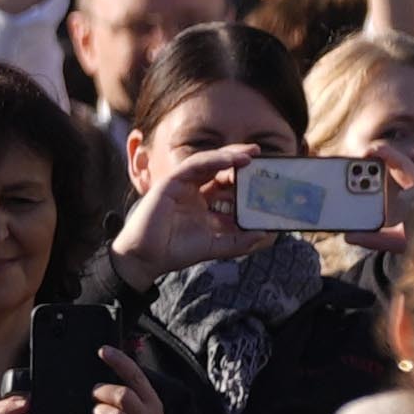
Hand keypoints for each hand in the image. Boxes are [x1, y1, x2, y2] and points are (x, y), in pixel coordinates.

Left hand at [90, 346, 178, 413]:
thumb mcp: (149, 412)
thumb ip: (133, 395)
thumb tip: (110, 373)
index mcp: (151, 403)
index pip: (136, 376)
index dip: (119, 361)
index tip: (103, 351)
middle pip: (123, 395)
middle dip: (103, 392)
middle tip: (95, 395)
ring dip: (99, 413)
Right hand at [110, 141, 260, 287]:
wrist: (146, 258)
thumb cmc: (175, 251)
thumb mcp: (215, 246)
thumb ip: (238, 242)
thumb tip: (264, 234)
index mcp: (203, 203)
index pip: (227, 186)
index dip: (246, 180)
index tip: (266, 177)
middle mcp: (193, 191)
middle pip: (220, 169)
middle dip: (241, 161)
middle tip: (261, 156)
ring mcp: (182, 185)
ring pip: (209, 162)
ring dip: (230, 156)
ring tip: (251, 155)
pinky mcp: (170, 182)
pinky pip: (194, 165)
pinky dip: (213, 160)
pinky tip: (231, 160)